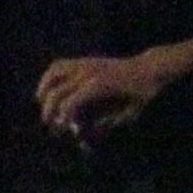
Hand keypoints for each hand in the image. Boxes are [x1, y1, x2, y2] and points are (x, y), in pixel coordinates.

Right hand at [35, 53, 162, 145]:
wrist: (151, 68)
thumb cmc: (144, 93)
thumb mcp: (132, 112)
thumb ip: (110, 123)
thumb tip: (87, 132)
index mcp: (99, 86)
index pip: (69, 104)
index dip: (61, 119)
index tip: (61, 131)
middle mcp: (89, 73)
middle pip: (57, 92)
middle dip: (50, 110)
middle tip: (50, 124)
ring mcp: (86, 64)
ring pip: (54, 73)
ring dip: (44, 89)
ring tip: (41, 103)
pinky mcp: (86, 60)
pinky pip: (60, 65)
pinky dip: (50, 76)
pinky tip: (48, 88)